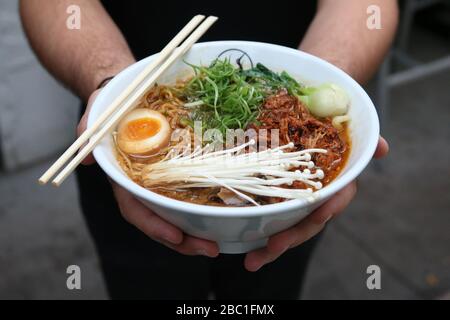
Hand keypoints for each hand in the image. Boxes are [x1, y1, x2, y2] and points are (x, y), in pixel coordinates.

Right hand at [77, 90, 219, 257]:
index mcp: (123, 178)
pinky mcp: (174, 176)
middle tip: (209, 248)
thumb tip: (87, 158)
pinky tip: (219, 218)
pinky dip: (201, 211)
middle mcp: (141, 186)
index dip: (153, 225)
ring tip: (217, 241)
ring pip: (175, 216)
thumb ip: (89, 131)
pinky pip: (187, 198)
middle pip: (159, 221)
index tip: (175, 236)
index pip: (135, 209)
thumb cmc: (111, 105)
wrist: (125, 96)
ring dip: (195, 233)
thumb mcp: (97, 111)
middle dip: (183, 240)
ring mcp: (158, 183)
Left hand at [244, 137, 388, 271]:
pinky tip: (248, 252)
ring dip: (273, 247)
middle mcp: (319, 200)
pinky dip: (260, 238)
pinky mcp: (280, 207)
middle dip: (293, 236)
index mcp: (336, 184)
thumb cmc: (327, 138)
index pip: (339, 197)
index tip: (322, 213)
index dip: (332, 205)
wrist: (307, 134)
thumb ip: (362, 143)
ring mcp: (299, 207)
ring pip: (290, 230)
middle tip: (274, 246)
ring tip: (253, 261)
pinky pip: (273, 224)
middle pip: (309, 222)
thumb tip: (383, 148)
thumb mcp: (344, 136)